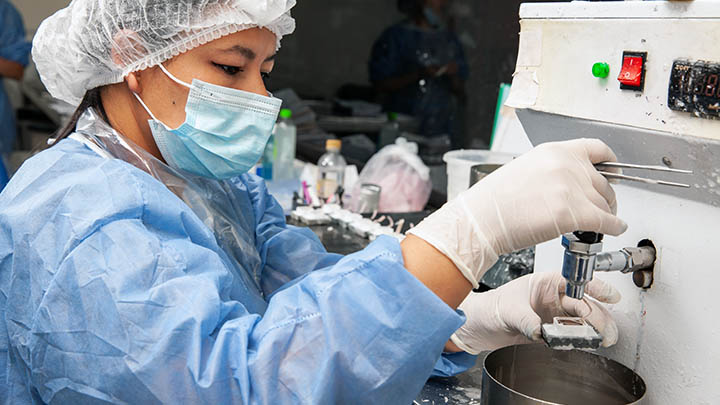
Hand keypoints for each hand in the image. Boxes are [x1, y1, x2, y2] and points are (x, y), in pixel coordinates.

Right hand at [407, 139, 626, 286]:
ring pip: (605, 204)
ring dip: (606, 215)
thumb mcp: (526, 170)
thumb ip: (552, 171)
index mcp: (554, 151)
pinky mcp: (574, 213)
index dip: (610, 164)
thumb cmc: (494, 201)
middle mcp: (567, 165)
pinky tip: (613, 230)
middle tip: (602, 208)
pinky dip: (614, 227)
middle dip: (606, 198)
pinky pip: (607, 221)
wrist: (481, 220)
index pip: (597, 149)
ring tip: (600, 224)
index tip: (613, 172)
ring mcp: (572, 188)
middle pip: (604, 182)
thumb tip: (571, 184)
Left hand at [450, 272, 620, 354]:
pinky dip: (582, 338)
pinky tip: (587, 343)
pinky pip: (573, 333)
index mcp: (545, 282)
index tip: (611, 296)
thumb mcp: (508, 311)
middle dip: (598, 316)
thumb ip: (526, 321)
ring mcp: (554, 314)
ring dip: (595, 329)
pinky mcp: (552, 330)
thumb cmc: (490, 308)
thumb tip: (541, 332)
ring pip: (583, 319)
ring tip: (602, 339)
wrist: (479, 327)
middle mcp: (553, 297)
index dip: (595, 287)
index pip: (576, 281)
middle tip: (605, 331)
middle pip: (584, 303)